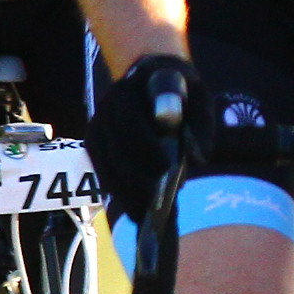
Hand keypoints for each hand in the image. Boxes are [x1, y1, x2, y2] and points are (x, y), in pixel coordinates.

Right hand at [90, 55, 194, 222]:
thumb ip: (200, 127)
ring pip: (107, 162)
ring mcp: (98, 123)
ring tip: (144, 217)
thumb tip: (195, 160)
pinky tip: (133, 208)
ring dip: (125, 191)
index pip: (131, 120)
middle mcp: (110, 105)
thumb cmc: (183, 94)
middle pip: (118, 147)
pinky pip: (101, 168)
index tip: (165, 168)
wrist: (152, 76)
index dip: (146, 143)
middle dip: (137, 179)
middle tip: (156, 207)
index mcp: (136, 89)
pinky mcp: (93, 140)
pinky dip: (116, 189)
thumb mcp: (200, 101)